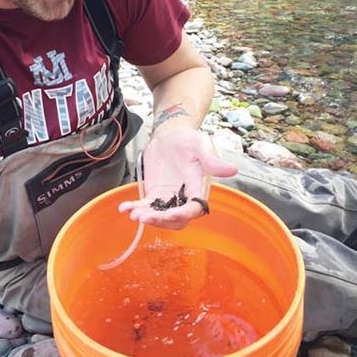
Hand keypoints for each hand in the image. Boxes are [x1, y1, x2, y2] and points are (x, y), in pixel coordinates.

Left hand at [119, 129, 236, 228]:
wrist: (169, 135)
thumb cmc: (187, 139)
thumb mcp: (199, 146)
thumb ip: (211, 160)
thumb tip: (233, 169)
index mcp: (197, 188)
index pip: (194, 208)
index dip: (183, 214)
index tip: (170, 214)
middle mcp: (183, 197)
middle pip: (176, 220)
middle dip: (161, 221)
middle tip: (145, 216)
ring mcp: (168, 198)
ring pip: (160, 216)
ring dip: (147, 218)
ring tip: (133, 214)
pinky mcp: (154, 194)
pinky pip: (146, 206)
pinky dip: (135, 209)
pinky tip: (123, 208)